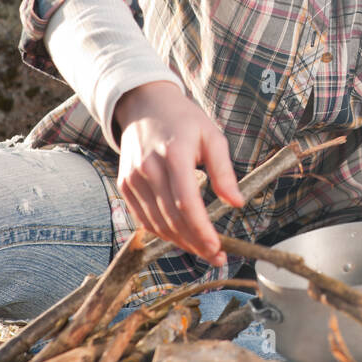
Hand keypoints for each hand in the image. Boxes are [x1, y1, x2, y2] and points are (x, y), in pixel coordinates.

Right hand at [114, 82, 244, 266]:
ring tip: (202, 249)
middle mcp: (148, 169)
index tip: (217, 248)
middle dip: (195, 243)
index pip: (186, 203)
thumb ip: (224, 171)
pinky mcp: (124, 185)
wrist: (144, 105)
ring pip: (156, 224)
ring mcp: (133, 179)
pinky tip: (180, 237)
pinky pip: (143, 218)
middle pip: (172, 219)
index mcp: (174, 156)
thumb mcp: (212, 137)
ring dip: (180, 242)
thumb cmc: (184, 120)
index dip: (201, 230)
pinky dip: (162, 232)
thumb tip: (237, 203)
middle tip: (217, 256)